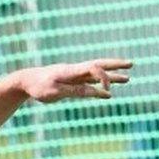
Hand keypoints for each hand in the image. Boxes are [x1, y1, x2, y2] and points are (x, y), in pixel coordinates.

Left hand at [17, 58, 131, 102]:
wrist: (26, 82)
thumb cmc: (38, 87)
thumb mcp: (55, 92)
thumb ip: (74, 91)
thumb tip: (93, 92)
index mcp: (72, 70)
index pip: (94, 69)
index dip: (104, 78)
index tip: (108, 91)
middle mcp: (76, 71)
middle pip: (100, 65)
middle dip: (116, 65)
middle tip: (132, 64)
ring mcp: (74, 77)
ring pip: (96, 75)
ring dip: (111, 77)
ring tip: (127, 79)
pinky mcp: (70, 83)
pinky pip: (88, 84)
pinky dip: (98, 88)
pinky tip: (106, 94)